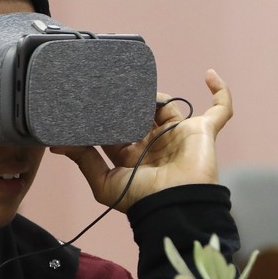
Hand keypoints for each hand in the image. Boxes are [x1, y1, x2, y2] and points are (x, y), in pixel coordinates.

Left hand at [50, 69, 232, 212]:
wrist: (175, 204)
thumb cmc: (142, 199)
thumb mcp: (104, 183)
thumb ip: (83, 160)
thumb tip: (56, 144)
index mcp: (133, 156)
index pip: (115, 129)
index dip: (104, 116)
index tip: (90, 102)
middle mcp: (155, 144)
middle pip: (140, 114)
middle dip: (128, 101)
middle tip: (113, 86)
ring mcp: (180, 136)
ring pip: (167, 106)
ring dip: (153, 95)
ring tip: (138, 88)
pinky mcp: (203, 132)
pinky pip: (221, 109)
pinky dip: (219, 91)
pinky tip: (208, 74)